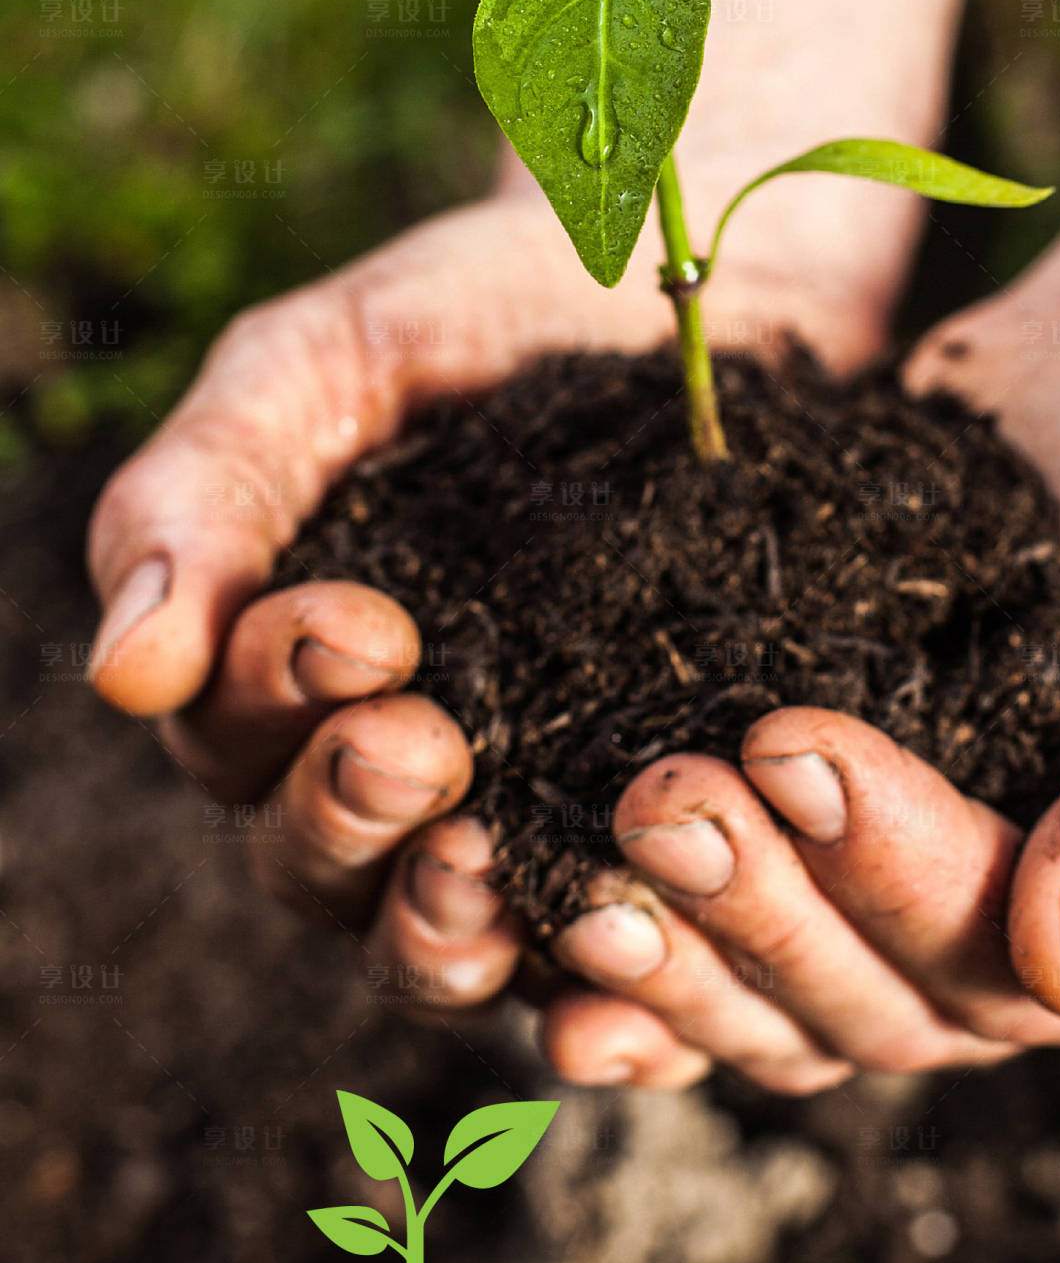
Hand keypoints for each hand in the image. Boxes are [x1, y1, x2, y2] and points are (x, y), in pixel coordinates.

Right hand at [83, 196, 665, 1029]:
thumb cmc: (495, 307)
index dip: (274, 701)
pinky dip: (604, 985)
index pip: (234, 740)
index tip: (362, 627)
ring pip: (437, 945)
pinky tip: (623, 951)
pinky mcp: (661, 855)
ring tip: (483, 864)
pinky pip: (614, 963)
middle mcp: (392, 772)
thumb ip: (213, 486)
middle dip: (349, 815)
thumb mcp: (331, 358)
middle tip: (417, 747)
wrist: (727, 277)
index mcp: (287, 672)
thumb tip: (129, 674)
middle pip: (318, 867)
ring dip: (440, 927)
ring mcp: (527, 824)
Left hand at [532, 261, 1059, 1087]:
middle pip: (879, 1007)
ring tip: (559, 858)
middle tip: (653, 794)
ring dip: (670, 948)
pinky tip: (518, 919)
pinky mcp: (809, 882)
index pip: (1010, 961)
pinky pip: (712, 963)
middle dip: (756, 907)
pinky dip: (619, 961)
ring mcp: (914, 942)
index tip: (786, 737)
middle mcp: (1036, 982)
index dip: (891, 865)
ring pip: (779, 1010)